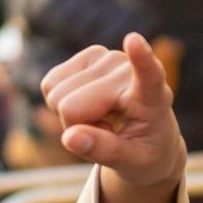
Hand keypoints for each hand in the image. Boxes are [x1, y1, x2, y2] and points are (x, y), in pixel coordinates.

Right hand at [41, 34, 187, 195]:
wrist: (146, 135)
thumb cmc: (143, 151)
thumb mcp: (130, 162)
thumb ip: (103, 150)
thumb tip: (70, 137)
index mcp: (153, 96)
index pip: (148, 74)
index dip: (140, 58)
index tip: (133, 40)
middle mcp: (127, 68)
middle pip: (72, 106)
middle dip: (78, 126)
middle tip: (106, 130)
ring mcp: (106, 57)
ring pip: (57, 95)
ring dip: (71, 115)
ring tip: (102, 118)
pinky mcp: (87, 56)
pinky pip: (49, 84)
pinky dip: (61, 102)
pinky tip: (88, 105)